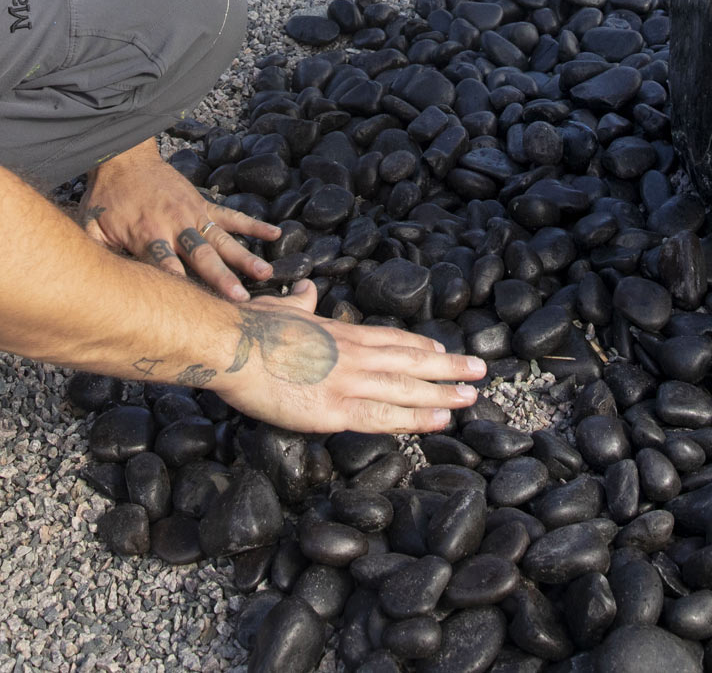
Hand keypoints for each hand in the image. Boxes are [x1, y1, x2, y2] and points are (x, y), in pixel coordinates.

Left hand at [82, 139, 276, 300]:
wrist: (123, 157)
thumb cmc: (107, 198)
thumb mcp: (93, 226)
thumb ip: (100, 253)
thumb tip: (102, 283)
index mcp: (146, 234)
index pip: (165, 265)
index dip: (180, 284)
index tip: (197, 306)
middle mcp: (174, 225)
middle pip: (201, 256)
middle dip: (221, 278)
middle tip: (241, 299)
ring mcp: (192, 214)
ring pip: (222, 239)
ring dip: (244, 257)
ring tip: (266, 274)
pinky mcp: (202, 203)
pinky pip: (231, 215)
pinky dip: (253, 225)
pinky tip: (275, 234)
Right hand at [213, 284, 487, 433]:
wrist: (232, 346)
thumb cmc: (250, 326)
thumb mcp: (282, 306)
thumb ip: (301, 301)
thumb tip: (306, 290)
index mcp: (341, 333)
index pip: (391, 340)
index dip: (420, 348)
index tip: (443, 351)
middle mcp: (354, 355)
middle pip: (411, 362)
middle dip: (447, 368)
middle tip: (479, 371)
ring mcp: (348, 382)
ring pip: (406, 389)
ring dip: (442, 394)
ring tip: (470, 397)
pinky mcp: (334, 410)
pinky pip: (382, 418)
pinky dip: (413, 419)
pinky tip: (437, 421)